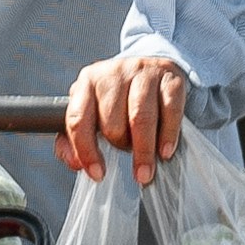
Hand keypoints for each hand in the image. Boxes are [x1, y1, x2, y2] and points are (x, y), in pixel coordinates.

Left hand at [59, 53, 189, 189]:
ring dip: (143, 151)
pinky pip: (170, 110)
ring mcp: (143, 72)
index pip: (79, 120)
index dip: (86, 151)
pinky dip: (168, 135)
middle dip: (120, 144)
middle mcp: (113, 73)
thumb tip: (75, 163)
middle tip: (127, 151)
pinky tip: (164, 151)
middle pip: (112, 122)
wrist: (151, 69)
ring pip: (140, 118)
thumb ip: (75, 140)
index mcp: (87, 83)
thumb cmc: (117, 99)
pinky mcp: (170, 77)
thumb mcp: (92, 112)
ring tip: (145, 172)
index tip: (98, 174)